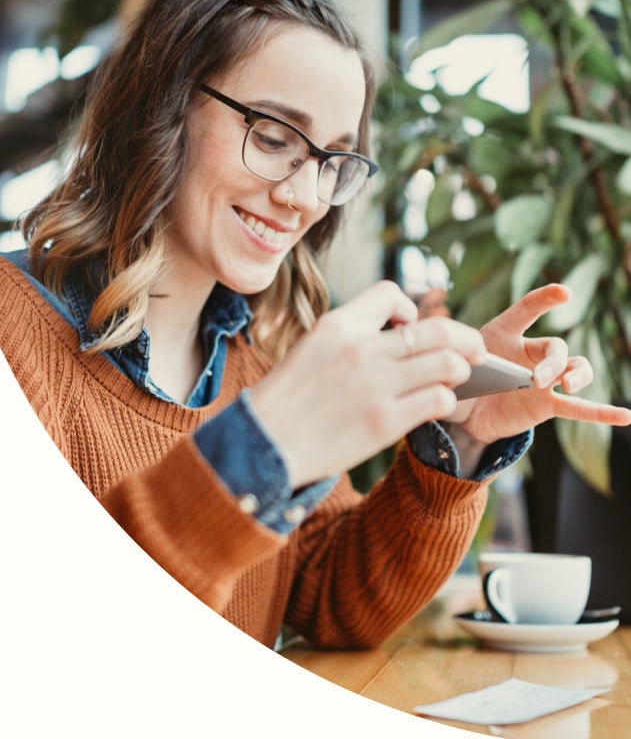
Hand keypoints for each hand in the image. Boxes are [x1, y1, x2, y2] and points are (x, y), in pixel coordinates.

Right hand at [248, 280, 486, 488]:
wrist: (264, 443)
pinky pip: (438, 399)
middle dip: (465, 338)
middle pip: (437, 329)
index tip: (410, 328)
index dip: (410, 309)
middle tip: (475, 350)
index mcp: (338, 324)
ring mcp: (375, 385)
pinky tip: (437, 405)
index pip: (392, 294)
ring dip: (460, 369)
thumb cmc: (287, 399)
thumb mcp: (310, 348)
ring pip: (448, 362)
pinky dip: (446, 400)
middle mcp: (360, 349)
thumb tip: (400, 335)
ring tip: (455, 379)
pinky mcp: (385, 422)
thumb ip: (352, 336)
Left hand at [449, 284, 630, 444]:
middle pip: (556, 348)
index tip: (564, 293)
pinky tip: (627, 418)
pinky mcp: (547, 405)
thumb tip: (442, 358)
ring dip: (577, 376)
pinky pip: (579, 409)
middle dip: (552, 362)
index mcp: (504, 334)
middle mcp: (530, 353)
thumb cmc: (458, 377)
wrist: (463, 411)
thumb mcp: (449, 363)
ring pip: (575, 369)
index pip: (526, 310)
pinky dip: (603, 413)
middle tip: (538, 379)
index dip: (544, 299)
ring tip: (568, 386)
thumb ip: (451, 359)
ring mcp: (543, 379)